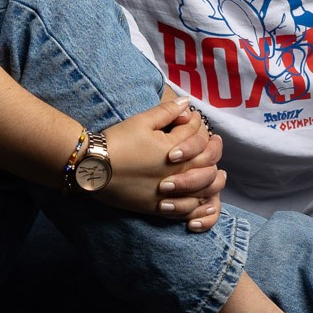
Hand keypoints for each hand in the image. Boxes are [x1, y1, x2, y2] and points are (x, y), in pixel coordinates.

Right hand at [92, 94, 225, 231]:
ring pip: (203, 190)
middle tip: (215, 144)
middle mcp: (178, 173)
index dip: (199, 124)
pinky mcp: (158, 207)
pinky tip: (202, 202)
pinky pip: (186, 210)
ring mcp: (170, 193)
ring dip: (213, 181)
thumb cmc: (117, 142)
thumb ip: (167, 111)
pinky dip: (198, 207)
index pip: (197, 135)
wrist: (93, 169)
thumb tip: (186, 102)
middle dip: (214, 151)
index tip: (195, 119)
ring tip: (218, 175)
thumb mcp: (141, 121)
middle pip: (207, 163)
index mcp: (176, 149)